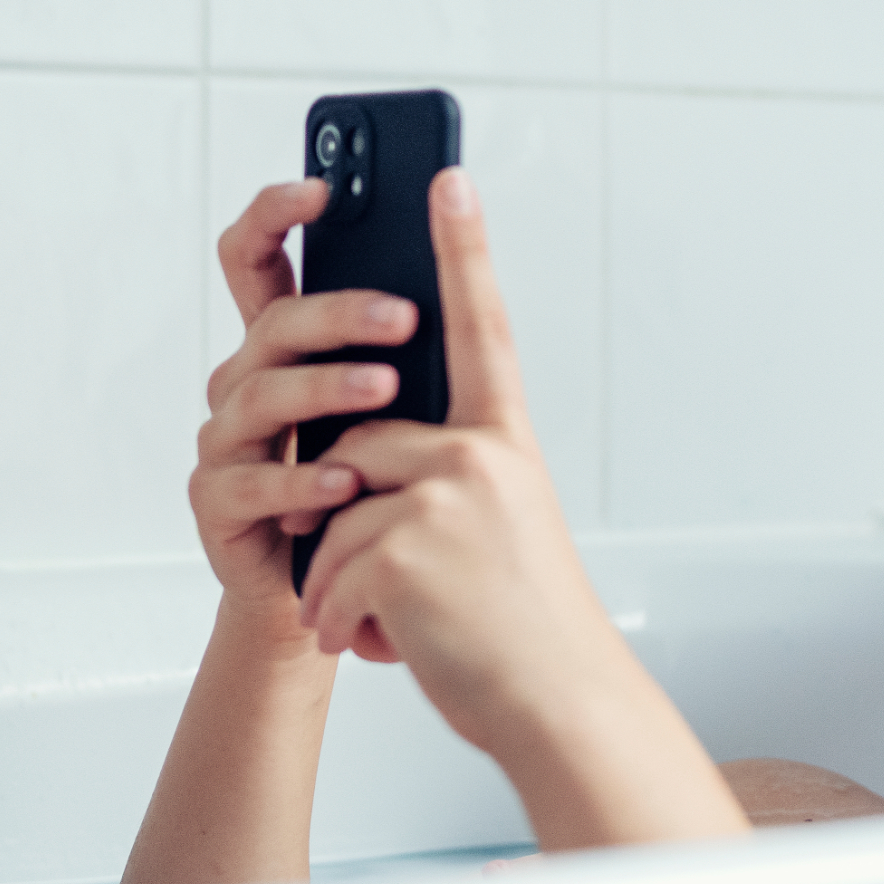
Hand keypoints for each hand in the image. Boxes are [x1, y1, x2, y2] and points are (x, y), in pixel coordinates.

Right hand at [186, 178, 418, 625]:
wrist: (329, 591)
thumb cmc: (368, 487)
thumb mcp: (391, 409)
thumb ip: (401, 342)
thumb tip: (463, 257)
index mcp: (279, 347)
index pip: (257, 258)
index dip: (274, 214)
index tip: (321, 186)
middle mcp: (243, 384)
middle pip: (272, 324)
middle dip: (336, 312)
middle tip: (402, 314)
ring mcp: (224, 444)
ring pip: (260, 396)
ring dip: (326, 389)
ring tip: (386, 389)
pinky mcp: (217, 507)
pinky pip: (251, 484)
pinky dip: (300, 480)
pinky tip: (345, 477)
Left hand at [293, 172, 643, 755]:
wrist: (556, 704)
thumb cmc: (520, 630)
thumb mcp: (494, 532)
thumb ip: (440, 481)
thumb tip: (354, 469)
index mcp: (504, 442)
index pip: (483, 328)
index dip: (463, 251)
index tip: (447, 179)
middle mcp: (479, 452)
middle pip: (359, 445)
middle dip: (351, 524)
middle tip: (401, 588)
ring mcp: (444, 493)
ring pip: (335, 513)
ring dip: (344, 584)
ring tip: (399, 627)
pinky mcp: (405, 541)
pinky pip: (327, 566)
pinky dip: (340, 617)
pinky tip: (385, 644)